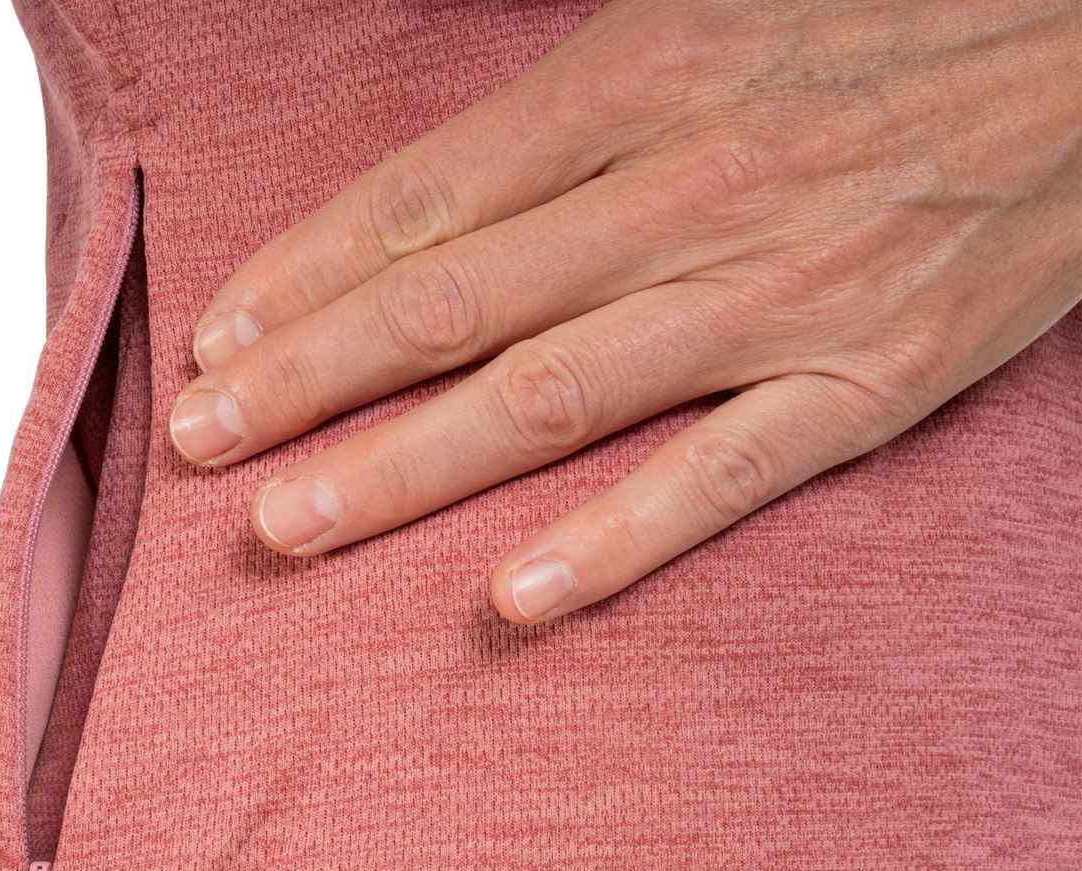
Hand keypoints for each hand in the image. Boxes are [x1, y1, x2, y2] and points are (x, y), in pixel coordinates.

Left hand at [172, 0, 1081, 622]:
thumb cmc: (882, 29)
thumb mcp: (704, 20)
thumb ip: (565, 109)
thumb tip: (426, 194)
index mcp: (635, 87)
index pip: (422, 201)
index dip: (302, 278)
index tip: (215, 345)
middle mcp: (684, 192)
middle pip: (450, 303)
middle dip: (307, 381)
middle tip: (200, 447)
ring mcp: (772, 297)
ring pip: (547, 396)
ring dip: (402, 468)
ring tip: (289, 524)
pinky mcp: (865, 383)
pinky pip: (717, 478)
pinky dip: (612, 543)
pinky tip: (510, 601)